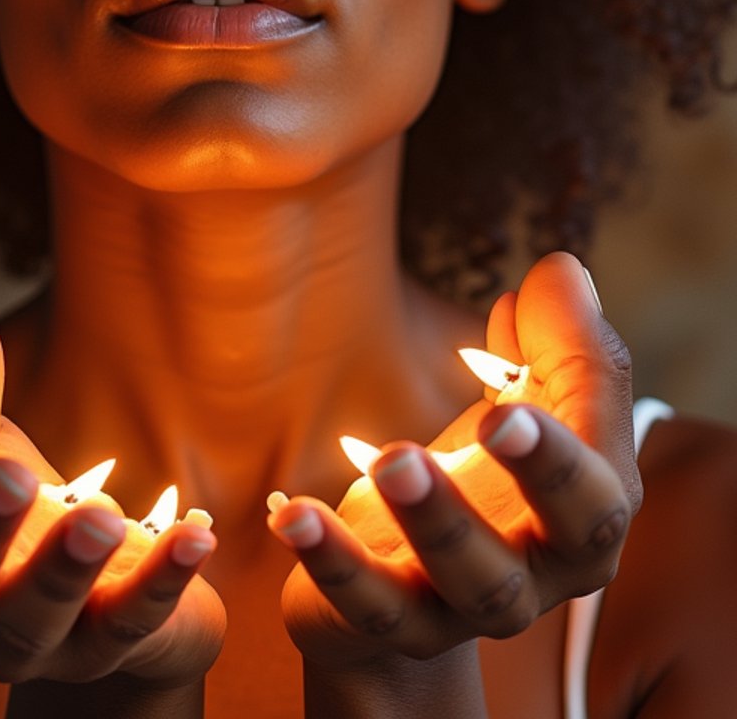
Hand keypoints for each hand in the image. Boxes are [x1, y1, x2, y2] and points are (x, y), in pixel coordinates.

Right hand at [0, 269, 224, 688]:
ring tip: (100, 515)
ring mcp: (26, 637)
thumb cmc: (2, 493)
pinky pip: (128, 628)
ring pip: (24, 628)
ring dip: (60, 572)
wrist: (84, 580)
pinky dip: (159, 587)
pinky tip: (193, 536)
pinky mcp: (104, 644)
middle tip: (10, 475)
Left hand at [270, 252, 640, 672]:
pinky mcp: (389, 623)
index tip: (524, 381)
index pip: (602, 474)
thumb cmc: (481, 477)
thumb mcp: (524, 406)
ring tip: (391, 458)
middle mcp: (543, 573)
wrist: (405, 581)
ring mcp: (466, 609)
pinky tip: (293, 511)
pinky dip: (332, 559)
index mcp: (586, 515)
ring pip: (468, 583)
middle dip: (538, 478)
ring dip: (433, 519)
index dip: (573, 432)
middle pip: (568, 540)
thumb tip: (558, 272)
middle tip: (494, 418)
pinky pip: (365, 604)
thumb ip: (555, 343)